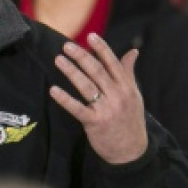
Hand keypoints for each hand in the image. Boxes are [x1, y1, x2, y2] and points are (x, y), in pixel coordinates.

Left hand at [50, 34, 148, 165]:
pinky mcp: (95, 123)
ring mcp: (106, 109)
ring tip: (59, 60)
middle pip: (97, 72)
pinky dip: (65, 99)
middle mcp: (118, 96)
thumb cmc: (130, 119)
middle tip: (66, 46)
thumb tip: (133, 51)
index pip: (113, 64)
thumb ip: (129, 73)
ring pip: (87, 86)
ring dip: (71, 72)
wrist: (132, 151)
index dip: (101, 49)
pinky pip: (78, 108)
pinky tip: (53, 90)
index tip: (90, 36)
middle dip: (82, 57)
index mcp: (127, 87)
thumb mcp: (134, 95)